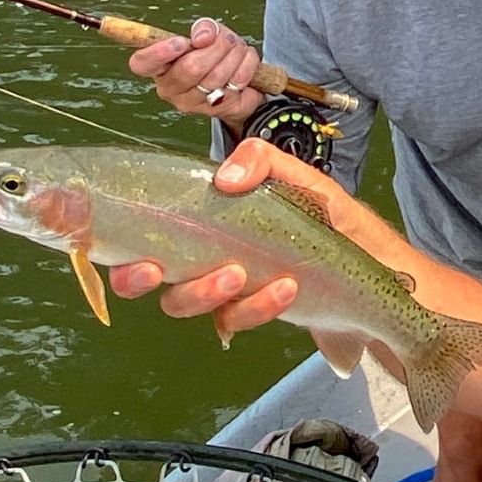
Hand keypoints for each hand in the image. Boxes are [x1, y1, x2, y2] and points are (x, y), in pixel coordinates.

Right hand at [109, 138, 354, 344]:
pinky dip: (255, 306)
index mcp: (206, 216)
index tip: (107, 235)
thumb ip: (265, 163)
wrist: (374, 269)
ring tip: (238, 274)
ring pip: (183, 301)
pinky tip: (285, 287)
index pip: (146, 224)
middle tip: (154, 268)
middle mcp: (204, 253)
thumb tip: (223, 178)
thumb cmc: (331, 220)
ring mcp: (224, 287)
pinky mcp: (250, 313)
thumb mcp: (303, 180)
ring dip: (202, 291)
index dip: (113, 234)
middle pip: (144, 274)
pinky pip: (233, 318)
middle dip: (136, 276)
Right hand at [127, 16, 263, 125]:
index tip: (182, 42)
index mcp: (159, 67)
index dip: (159, 52)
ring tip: (238, 49)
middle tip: (228, 39)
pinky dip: (248, 64)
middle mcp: (171, 88)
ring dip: (236, 54)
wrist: (239, 83)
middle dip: (217, 47)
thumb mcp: (207, 34)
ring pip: (217, 74)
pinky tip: (245, 63)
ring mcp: (194, 103)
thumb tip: (204, 36)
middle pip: (190, 68)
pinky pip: (238, 81)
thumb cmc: (214, 55)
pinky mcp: (219, 110)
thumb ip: (203, 29)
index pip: (143, 63)